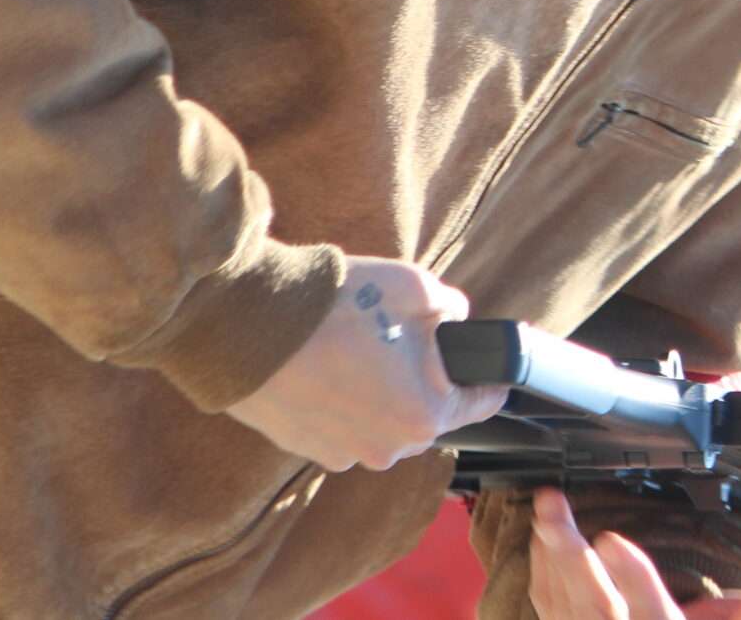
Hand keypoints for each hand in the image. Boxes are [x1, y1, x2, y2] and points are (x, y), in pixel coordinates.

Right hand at [224, 255, 508, 470]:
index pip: (479, 404)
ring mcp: (342, 453)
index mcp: (423, 417)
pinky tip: (326, 363)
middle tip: (401, 338)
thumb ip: (452, 308)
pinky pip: (342, 425)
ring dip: (379, 391)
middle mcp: (385, 449)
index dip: (488, 380)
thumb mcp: (416, 287)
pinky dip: (342, 400)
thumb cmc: (335, 305)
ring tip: (356, 347)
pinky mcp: (305, 448)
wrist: (247, 323)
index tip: (493, 369)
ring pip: (381, 420)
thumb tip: (456, 318)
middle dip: (423, 379)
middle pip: (425, 412)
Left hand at [529, 488, 740, 619]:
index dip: (633, 577)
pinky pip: (550, 611)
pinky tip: (541, 546)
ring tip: (545, 514)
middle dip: (571, 556)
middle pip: (593, 604)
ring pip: (563, 606)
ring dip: (551, 558)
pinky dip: (543, 576)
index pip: (651, 611)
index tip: (612, 541)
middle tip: (553, 513)